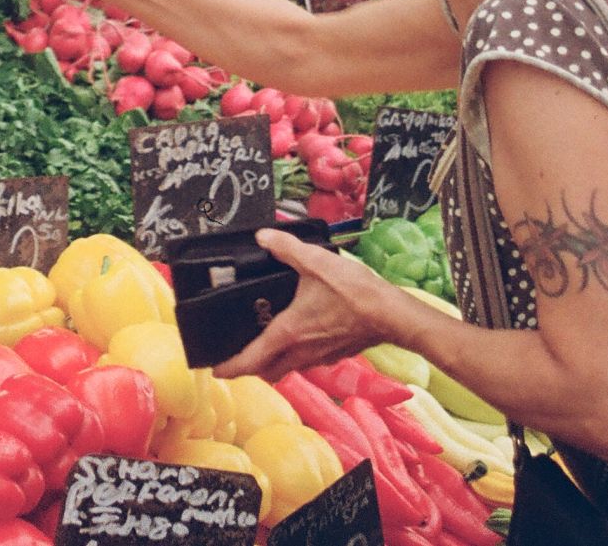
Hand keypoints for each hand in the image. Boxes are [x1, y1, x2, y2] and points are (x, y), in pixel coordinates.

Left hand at [213, 229, 399, 380]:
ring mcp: (320, 357)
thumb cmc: (354, 293)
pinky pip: (307, 362)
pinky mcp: (335, 355)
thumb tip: (263, 237)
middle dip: (250, 368)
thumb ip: (285, 248)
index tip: (215, 370)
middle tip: (237, 357)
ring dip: (273, 363)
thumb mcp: (315, 262)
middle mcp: (300, 351)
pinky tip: (300, 337)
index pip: (251, 360)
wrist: (392, 314)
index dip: (229, 368)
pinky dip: (296, 356)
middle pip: (266, 371)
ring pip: (287, 369)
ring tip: (265, 346)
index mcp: (288, 333)